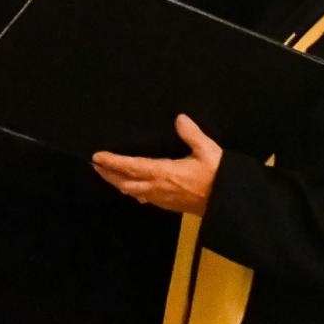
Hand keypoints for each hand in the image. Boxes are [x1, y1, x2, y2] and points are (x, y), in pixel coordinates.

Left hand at [91, 115, 223, 215]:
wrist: (229, 205)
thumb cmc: (218, 176)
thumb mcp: (208, 151)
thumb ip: (192, 134)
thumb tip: (179, 118)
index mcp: (163, 173)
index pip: (131, 166)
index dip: (112, 162)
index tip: (96, 157)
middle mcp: (157, 188)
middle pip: (125, 182)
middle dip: (108, 174)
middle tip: (94, 166)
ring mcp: (162, 199)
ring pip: (132, 192)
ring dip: (118, 183)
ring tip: (108, 175)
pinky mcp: (169, 205)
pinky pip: (144, 198)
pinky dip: (132, 191)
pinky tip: (132, 189)